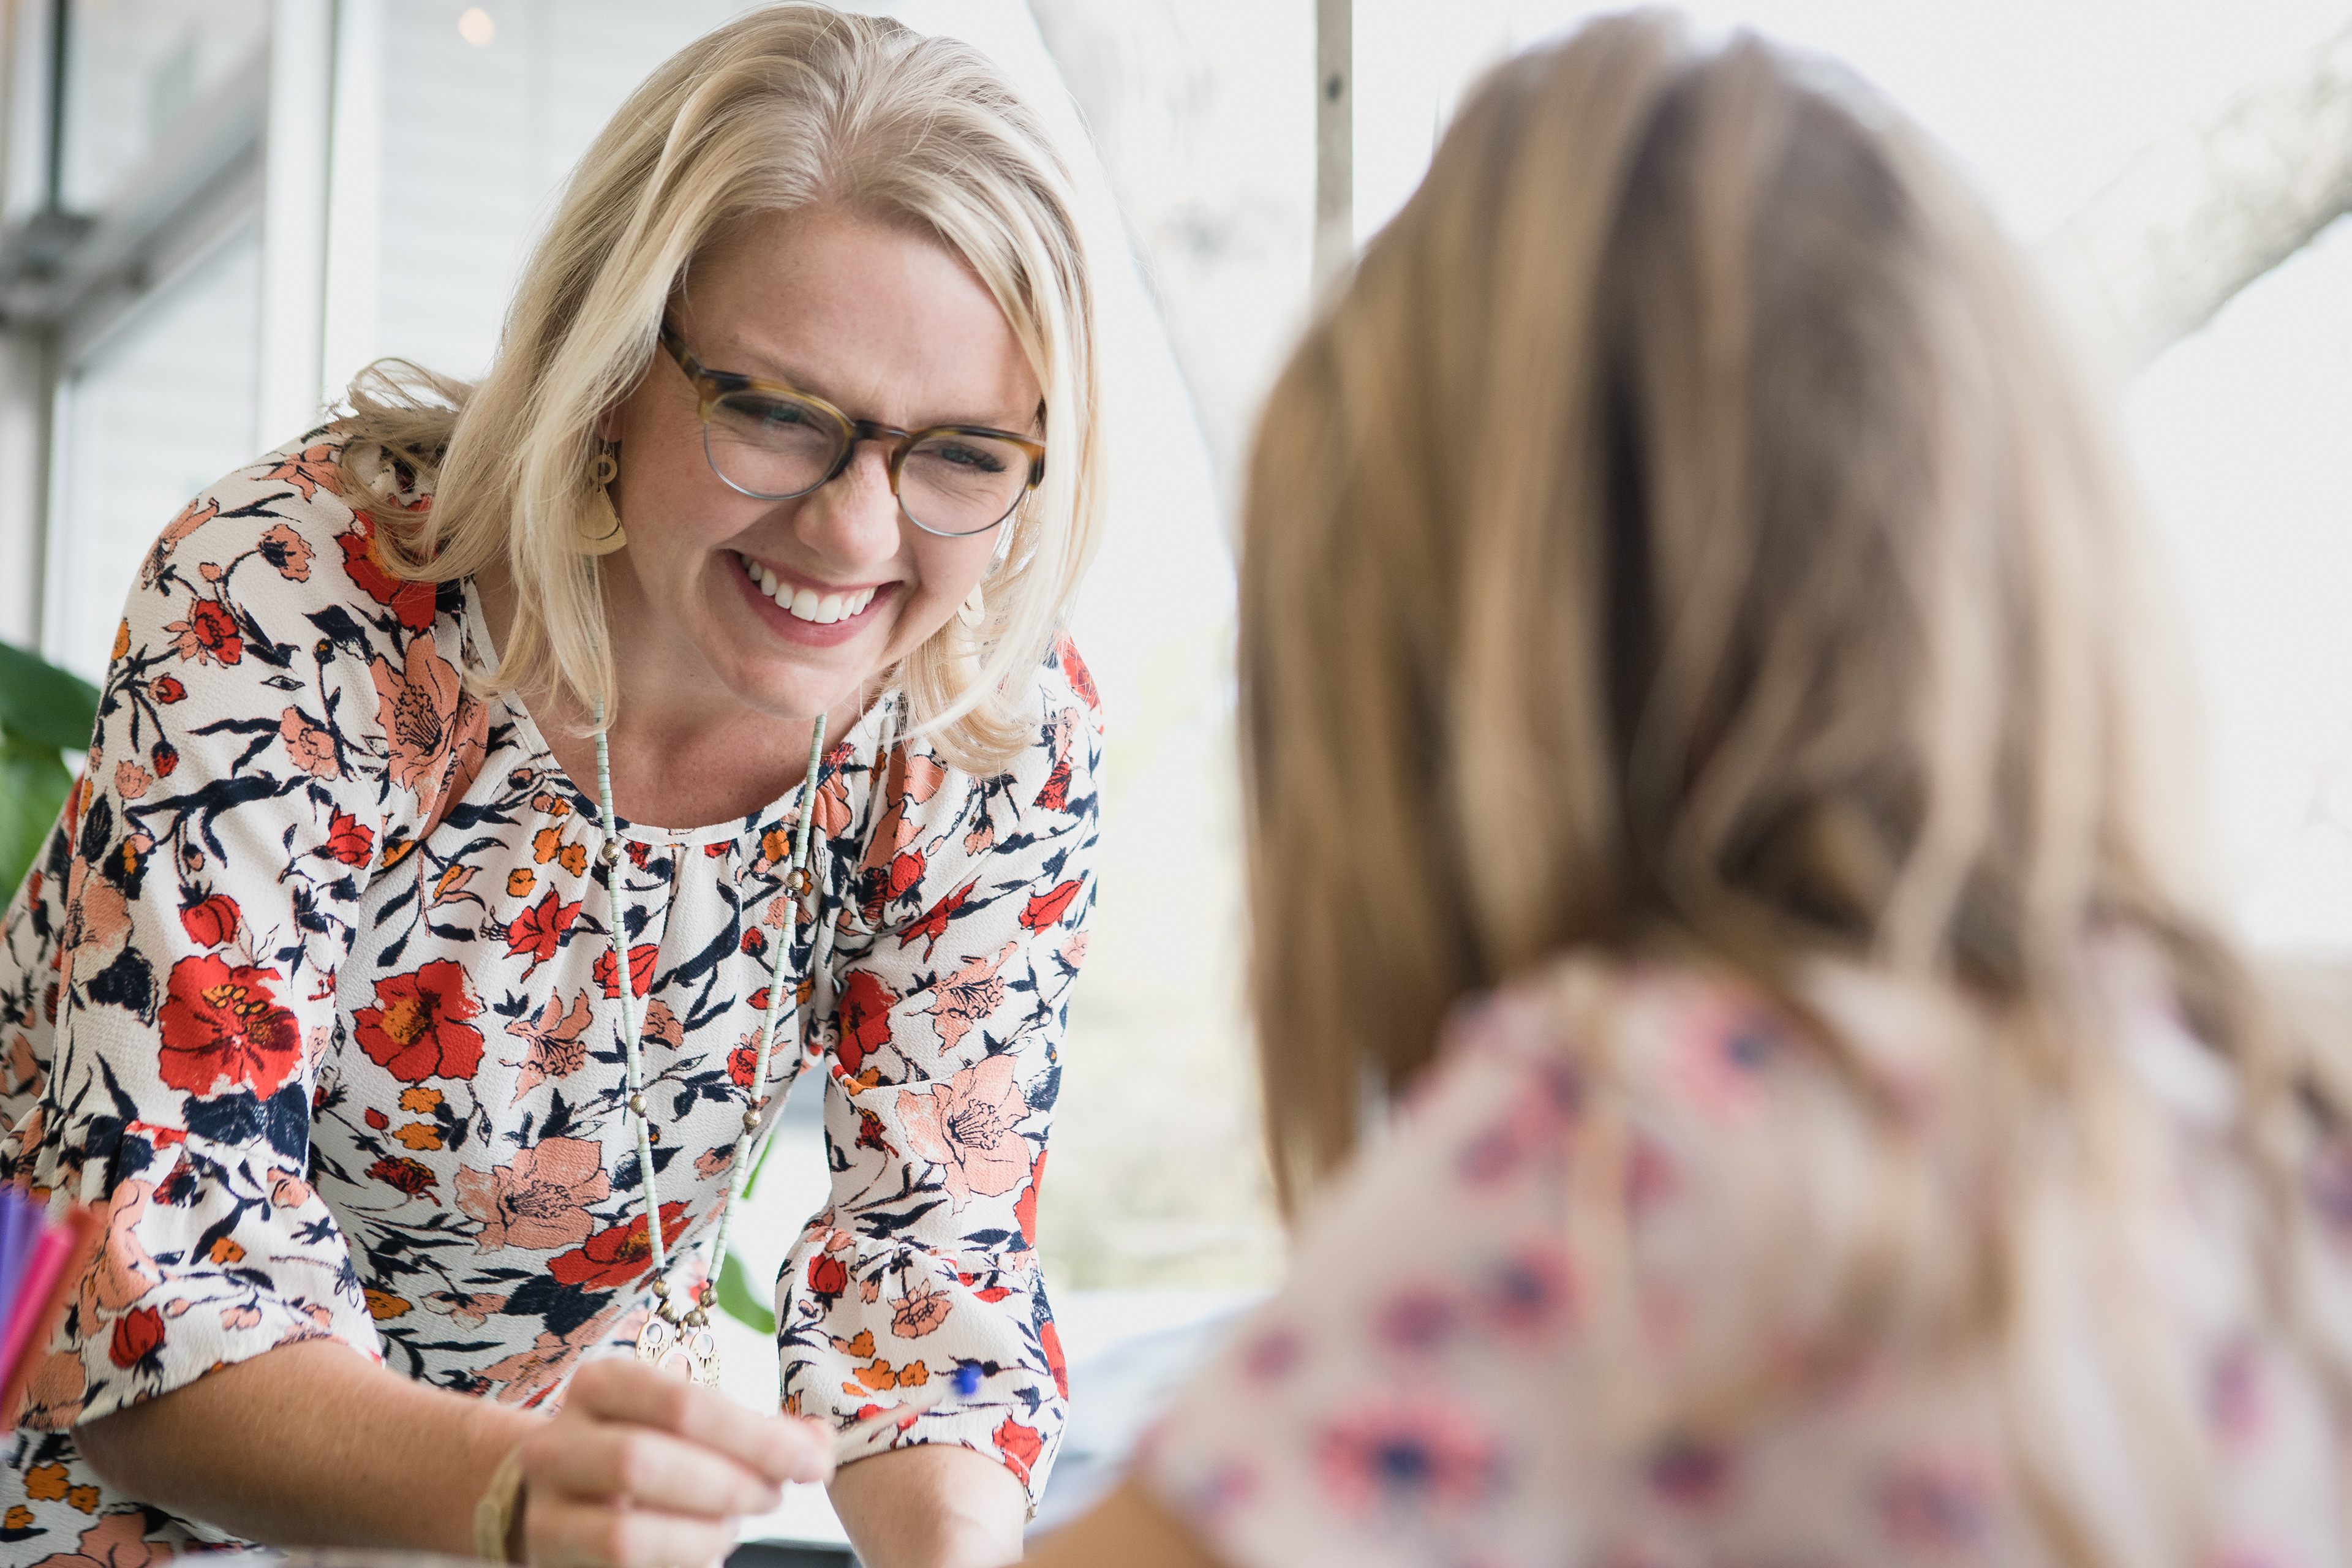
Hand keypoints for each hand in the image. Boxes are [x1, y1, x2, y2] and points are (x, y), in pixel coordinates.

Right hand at [514, 1354, 834, 1566]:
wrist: (562, 1497)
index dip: (756, 1437)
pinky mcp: (553, 1557)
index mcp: (602, 1383)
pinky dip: (681, 1562)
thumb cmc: (648, 1450)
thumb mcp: (693, 1426)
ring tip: (732, 1528)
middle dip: (727, 1485)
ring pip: (627, 1533)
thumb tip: (821, 1444)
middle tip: (772, 1498)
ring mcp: (548, 1508)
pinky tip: (705, 1552)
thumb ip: (758, 1432)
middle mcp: (559, 1441)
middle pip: (645, 1462)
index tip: (812, 1462)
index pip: (683, 1405)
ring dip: (702, 1535)